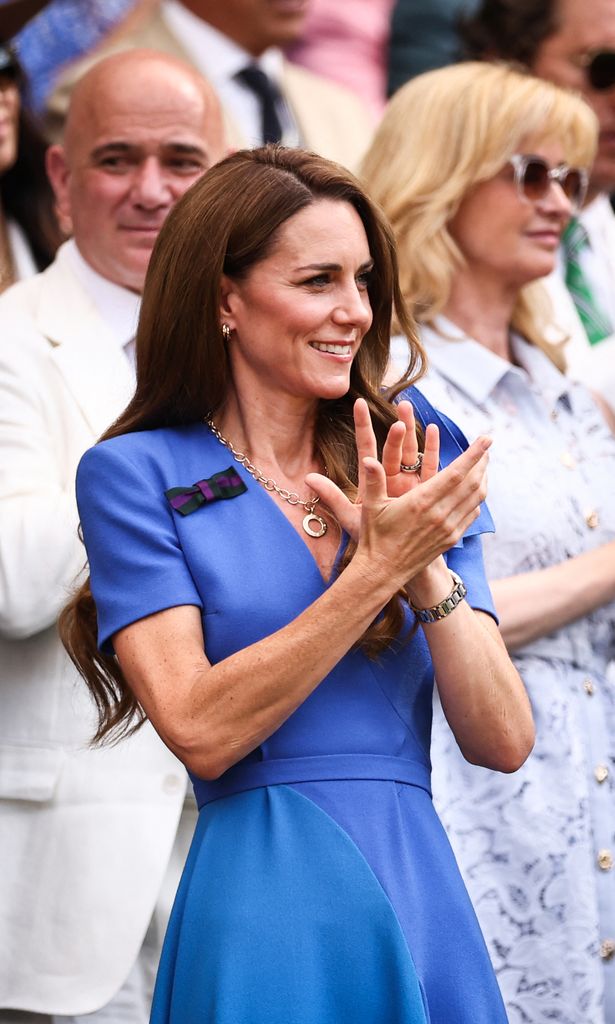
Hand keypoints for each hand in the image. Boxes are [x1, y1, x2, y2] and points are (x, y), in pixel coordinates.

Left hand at [307, 398, 439, 540]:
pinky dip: (431, 449)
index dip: (363, 426)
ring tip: (411, 410)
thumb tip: (307, 479)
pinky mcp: (425, 491)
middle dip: (397, 425)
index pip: (366, 448)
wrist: (396, 558)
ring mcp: (409, 483)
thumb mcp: (350, 517)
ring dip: (413, 431)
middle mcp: (391, 478)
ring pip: (411, 452)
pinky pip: (429, 466)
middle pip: (394, 447)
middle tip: (399, 405)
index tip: (359, 404)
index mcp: (372, 482)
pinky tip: (432, 430)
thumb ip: (331, 497)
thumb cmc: (372, 540)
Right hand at [307, 398, 490, 590]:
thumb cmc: (375, 537)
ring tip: (484, 464)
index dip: (474, 454)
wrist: (384, 572)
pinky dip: (477, 498)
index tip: (486, 439)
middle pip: (472, 483)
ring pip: (476, 498)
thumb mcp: (371, 507)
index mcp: (422, 502)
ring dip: (483, 478)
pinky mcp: (451, 538)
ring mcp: (448, 528)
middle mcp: (440, 515)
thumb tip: (368, 460)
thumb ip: (373, 480)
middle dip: (482, 462)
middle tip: (486, 447)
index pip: (456, 473)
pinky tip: (475, 490)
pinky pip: (471, 513)